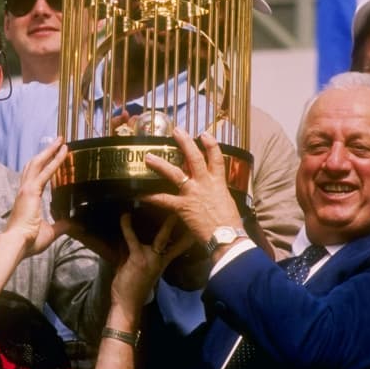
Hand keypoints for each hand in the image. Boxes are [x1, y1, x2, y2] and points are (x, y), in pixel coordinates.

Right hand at [3, 137, 70, 256]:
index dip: (45, 165)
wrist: (17, 244)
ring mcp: (27, 189)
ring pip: (38, 163)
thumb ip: (61, 226)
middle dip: (47, 152)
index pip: (37, 177)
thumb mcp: (50, 232)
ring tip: (61, 140)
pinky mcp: (31, 191)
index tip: (53, 157)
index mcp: (27, 199)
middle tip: (59, 141)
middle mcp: (25, 190)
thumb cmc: (29, 241)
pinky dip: (55, 160)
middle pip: (35, 164)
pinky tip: (63, 152)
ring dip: (50, 150)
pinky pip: (46, 171)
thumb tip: (72, 224)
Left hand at [110, 213, 194, 313]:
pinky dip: (127, 226)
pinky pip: (132, 238)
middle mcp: (160, 260)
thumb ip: (136, 253)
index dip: (185, 239)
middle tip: (188, 215)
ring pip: (161, 238)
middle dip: (182, 228)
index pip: (177, 249)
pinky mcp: (138, 258)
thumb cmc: (131, 289)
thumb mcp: (137, 269)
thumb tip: (128, 238)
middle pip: (175, 242)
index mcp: (162, 263)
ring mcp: (151, 258)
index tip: (193, 229)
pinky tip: (125, 216)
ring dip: (166, 225)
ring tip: (166, 209)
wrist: (127, 305)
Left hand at [141, 127, 245, 243]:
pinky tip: (140, 194)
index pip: (216, 158)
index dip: (210, 144)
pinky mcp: (182, 206)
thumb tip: (213, 192)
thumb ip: (217, 193)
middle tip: (176, 131)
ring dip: (160, 164)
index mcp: (218, 182)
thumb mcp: (227, 202)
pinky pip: (164, 200)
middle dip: (185, 143)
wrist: (227, 236)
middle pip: (195, 158)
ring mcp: (192, 193)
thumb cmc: (229, 223)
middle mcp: (204, 183)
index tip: (204, 134)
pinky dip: (151, 197)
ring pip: (175, 173)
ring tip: (148, 156)